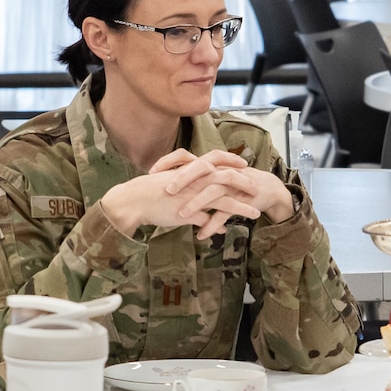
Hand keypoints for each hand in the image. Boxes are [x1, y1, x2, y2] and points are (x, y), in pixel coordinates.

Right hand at [100, 150, 281, 238]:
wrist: (133, 200)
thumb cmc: (147, 191)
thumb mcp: (169, 182)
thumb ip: (184, 184)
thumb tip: (190, 183)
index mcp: (190, 169)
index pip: (215, 159)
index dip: (231, 160)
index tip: (244, 163)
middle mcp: (194, 180)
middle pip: (226, 176)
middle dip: (244, 181)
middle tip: (256, 187)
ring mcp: (193, 196)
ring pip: (224, 199)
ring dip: (242, 207)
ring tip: (256, 214)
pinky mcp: (189, 212)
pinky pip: (210, 219)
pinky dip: (221, 224)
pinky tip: (229, 231)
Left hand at [152, 149, 294, 234]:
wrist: (266, 188)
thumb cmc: (233, 183)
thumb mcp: (211, 177)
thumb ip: (192, 179)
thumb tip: (164, 183)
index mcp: (208, 164)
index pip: (186, 156)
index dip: (169, 161)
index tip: (152, 172)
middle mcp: (219, 171)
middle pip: (200, 168)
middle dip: (183, 178)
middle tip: (167, 191)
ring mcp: (232, 185)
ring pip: (212, 191)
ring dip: (197, 203)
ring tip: (181, 216)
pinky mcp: (242, 199)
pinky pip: (226, 212)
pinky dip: (213, 224)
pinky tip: (201, 235)